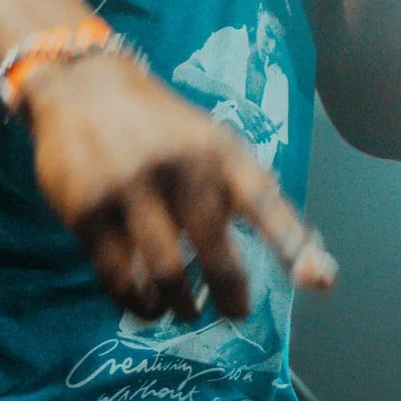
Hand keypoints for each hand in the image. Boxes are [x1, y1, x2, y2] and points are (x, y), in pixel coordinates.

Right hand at [22, 51, 334, 320]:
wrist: (83, 88)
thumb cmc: (164, 130)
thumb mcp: (215, 144)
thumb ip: (253, 194)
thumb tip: (305, 258)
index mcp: (218, 151)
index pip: (263, 200)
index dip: (291, 242)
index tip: (317, 279)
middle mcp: (179, 167)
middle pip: (214, 248)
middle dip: (230, 292)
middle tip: (237, 312)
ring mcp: (129, 188)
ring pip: (166, 273)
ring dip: (181, 305)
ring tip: (187, 311)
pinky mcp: (86, 211)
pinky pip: (117, 276)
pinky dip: (135, 301)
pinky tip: (145, 304)